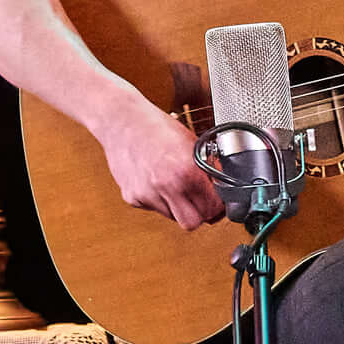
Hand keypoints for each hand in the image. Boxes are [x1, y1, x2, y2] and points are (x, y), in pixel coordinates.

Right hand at [99, 92, 222, 230]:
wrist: (122, 120)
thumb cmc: (157, 127)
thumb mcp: (193, 144)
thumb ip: (207, 170)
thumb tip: (221, 189)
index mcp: (186, 171)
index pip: (212, 208)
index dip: (219, 206)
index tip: (219, 202)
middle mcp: (165, 186)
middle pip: (192, 224)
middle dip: (200, 214)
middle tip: (202, 201)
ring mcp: (146, 194)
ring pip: (173, 218)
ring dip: (179, 207)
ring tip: (175, 184)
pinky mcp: (132, 198)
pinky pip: (154, 209)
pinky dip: (160, 200)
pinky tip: (157, 181)